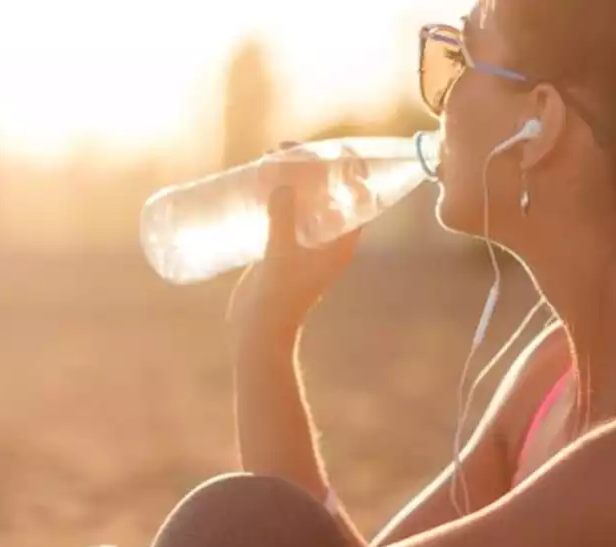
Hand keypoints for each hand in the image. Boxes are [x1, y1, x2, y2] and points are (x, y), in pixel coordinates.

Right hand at [227, 141, 364, 347]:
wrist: (259, 330)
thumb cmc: (278, 297)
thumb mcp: (281, 253)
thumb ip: (283, 218)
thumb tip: (282, 184)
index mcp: (342, 242)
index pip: (358, 197)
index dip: (349, 169)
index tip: (331, 147)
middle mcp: (329, 240)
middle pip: (328, 192)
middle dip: (311, 167)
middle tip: (285, 148)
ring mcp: (305, 243)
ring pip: (304, 199)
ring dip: (290, 177)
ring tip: (267, 158)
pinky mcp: (283, 247)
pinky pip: (285, 211)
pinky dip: (276, 194)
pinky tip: (257, 180)